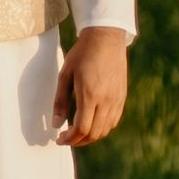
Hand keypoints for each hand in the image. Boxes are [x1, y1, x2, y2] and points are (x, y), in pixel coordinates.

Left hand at [53, 26, 128, 146]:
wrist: (106, 38)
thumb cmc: (82, 53)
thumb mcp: (65, 74)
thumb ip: (60, 101)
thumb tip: (56, 125)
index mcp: (90, 94)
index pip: (82, 128)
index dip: (70, 139)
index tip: (59, 139)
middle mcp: (107, 100)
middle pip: (94, 133)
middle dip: (78, 141)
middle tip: (66, 138)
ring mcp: (117, 99)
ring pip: (105, 130)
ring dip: (90, 137)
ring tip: (77, 133)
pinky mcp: (122, 97)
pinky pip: (113, 121)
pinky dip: (102, 128)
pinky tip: (91, 123)